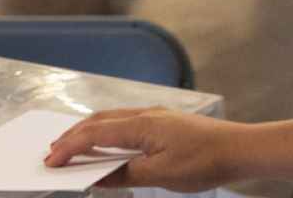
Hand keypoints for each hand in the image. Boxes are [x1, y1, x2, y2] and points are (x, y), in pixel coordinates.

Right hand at [44, 108, 242, 192]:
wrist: (240, 148)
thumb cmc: (206, 161)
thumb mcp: (163, 176)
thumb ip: (127, 174)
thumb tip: (98, 177)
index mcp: (141, 125)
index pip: (95, 135)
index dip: (70, 148)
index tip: (51, 161)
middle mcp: (144, 115)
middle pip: (98, 122)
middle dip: (72, 137)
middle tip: (52, 153)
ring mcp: (154, 117)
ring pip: (110, 120)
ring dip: (88, 133)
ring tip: (71, 147)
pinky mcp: (163, 122)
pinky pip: (125, 123)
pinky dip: (107, 133)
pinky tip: (107, 145)